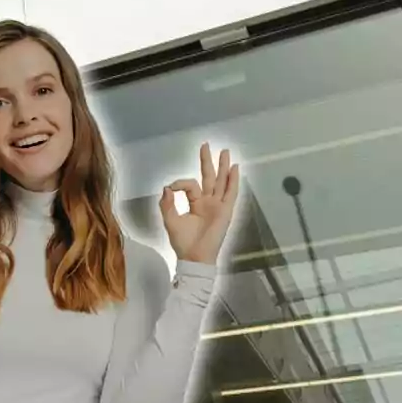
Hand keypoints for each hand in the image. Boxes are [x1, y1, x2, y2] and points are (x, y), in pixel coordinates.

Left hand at [159, 142, 239, 265]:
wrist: (194, 257)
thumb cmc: (183, 241)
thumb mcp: (170, 220)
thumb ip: (167, 203)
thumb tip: (166, 187)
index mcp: (195, 203)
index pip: (190, 185)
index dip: (179, 183)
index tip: (171, 188)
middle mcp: (208, 202)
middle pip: (209, 177)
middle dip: (207, 161)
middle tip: (205, 145)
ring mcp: (218, 205)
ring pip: (221, 182)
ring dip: (223, 166)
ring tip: (225, 151)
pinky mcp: (225, 211)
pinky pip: (230, 193)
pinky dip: (233, 181)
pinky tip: (235, 168)